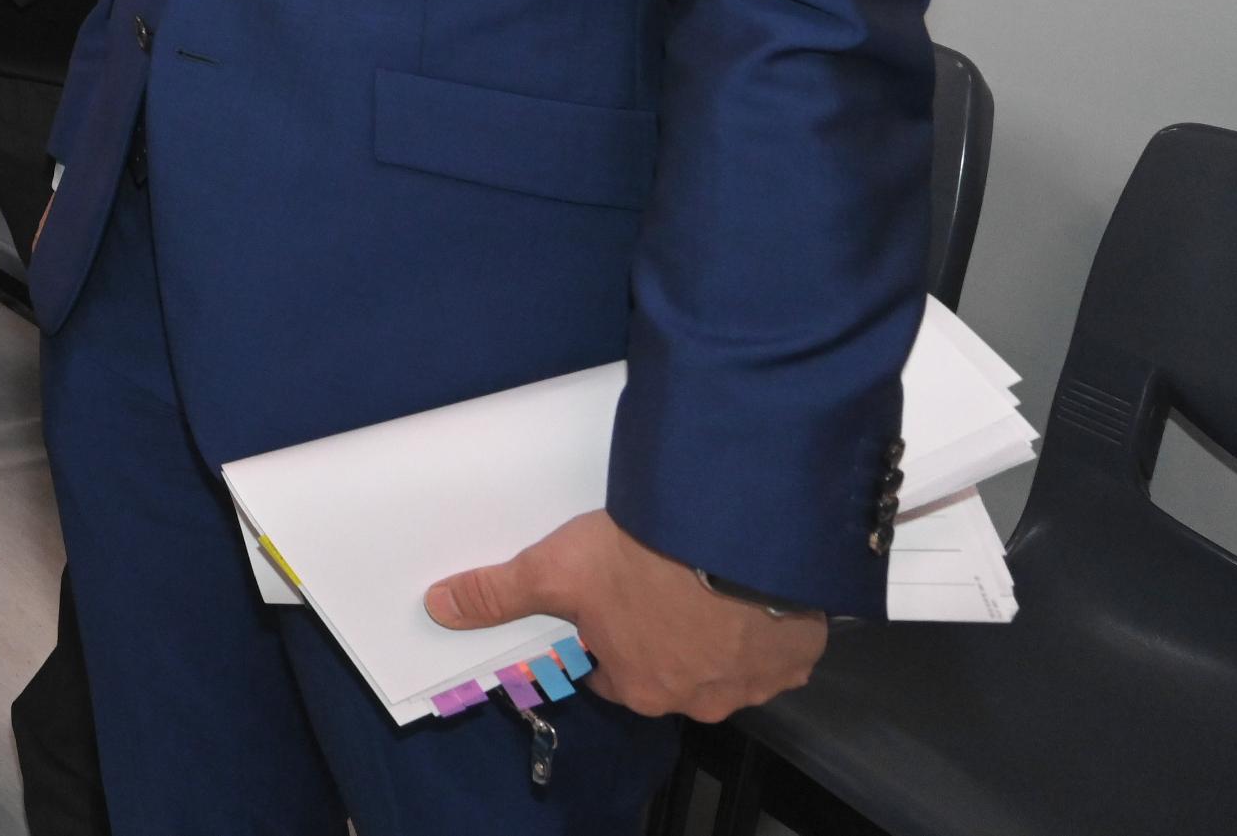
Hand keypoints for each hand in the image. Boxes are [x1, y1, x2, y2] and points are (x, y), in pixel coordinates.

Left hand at [426, 510, 825, 722]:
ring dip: (715, 628)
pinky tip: (749, 584)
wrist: (735, 537)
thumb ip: (496, 593)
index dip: (606, 634)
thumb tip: (439, 607)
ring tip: (704, 575)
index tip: (611, 601)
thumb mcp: (554, 569)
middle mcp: (699, 699)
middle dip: (661, 632)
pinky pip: (777, 647)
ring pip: (725, 660)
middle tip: (659, 579)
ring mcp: (754, 681)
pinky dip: (764, 622)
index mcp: (638, 688)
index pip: (611, 672)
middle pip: (670, 670)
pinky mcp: (797, 655)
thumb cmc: (643, 560)